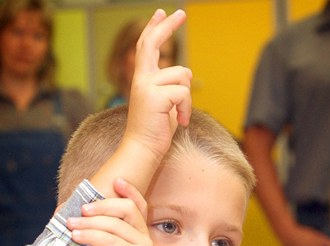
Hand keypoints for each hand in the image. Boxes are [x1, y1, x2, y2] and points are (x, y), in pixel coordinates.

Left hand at [67, 178, 159, 245]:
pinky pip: (110, 242)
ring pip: (115, 224)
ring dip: (90, 222)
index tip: (116, 180)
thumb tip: (81, 233)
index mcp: (142, 236)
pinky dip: (92, 237)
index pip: (140, 206)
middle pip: (127, 208)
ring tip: (71, 225)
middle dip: (102, 204)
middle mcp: (145, 238)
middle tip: (82, 209)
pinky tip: (77, 238)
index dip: (130, 190)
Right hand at [126, 9, 192, 163]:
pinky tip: (179, 121)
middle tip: (181, 12)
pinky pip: (184, 93)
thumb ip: (172, 86)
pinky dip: (186, 109)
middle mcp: (142, 78)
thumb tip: (187, 74)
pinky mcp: (156, 97)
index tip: (162, 13)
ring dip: (187, 99)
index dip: (155, 28)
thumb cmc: (155, 129)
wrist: (143, 149)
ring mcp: (147, 86)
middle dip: (168, 26)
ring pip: (183, 76)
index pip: (147, 46)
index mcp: (142, 78)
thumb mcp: (166, 103)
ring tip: (178, 115)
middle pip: (154, 43)